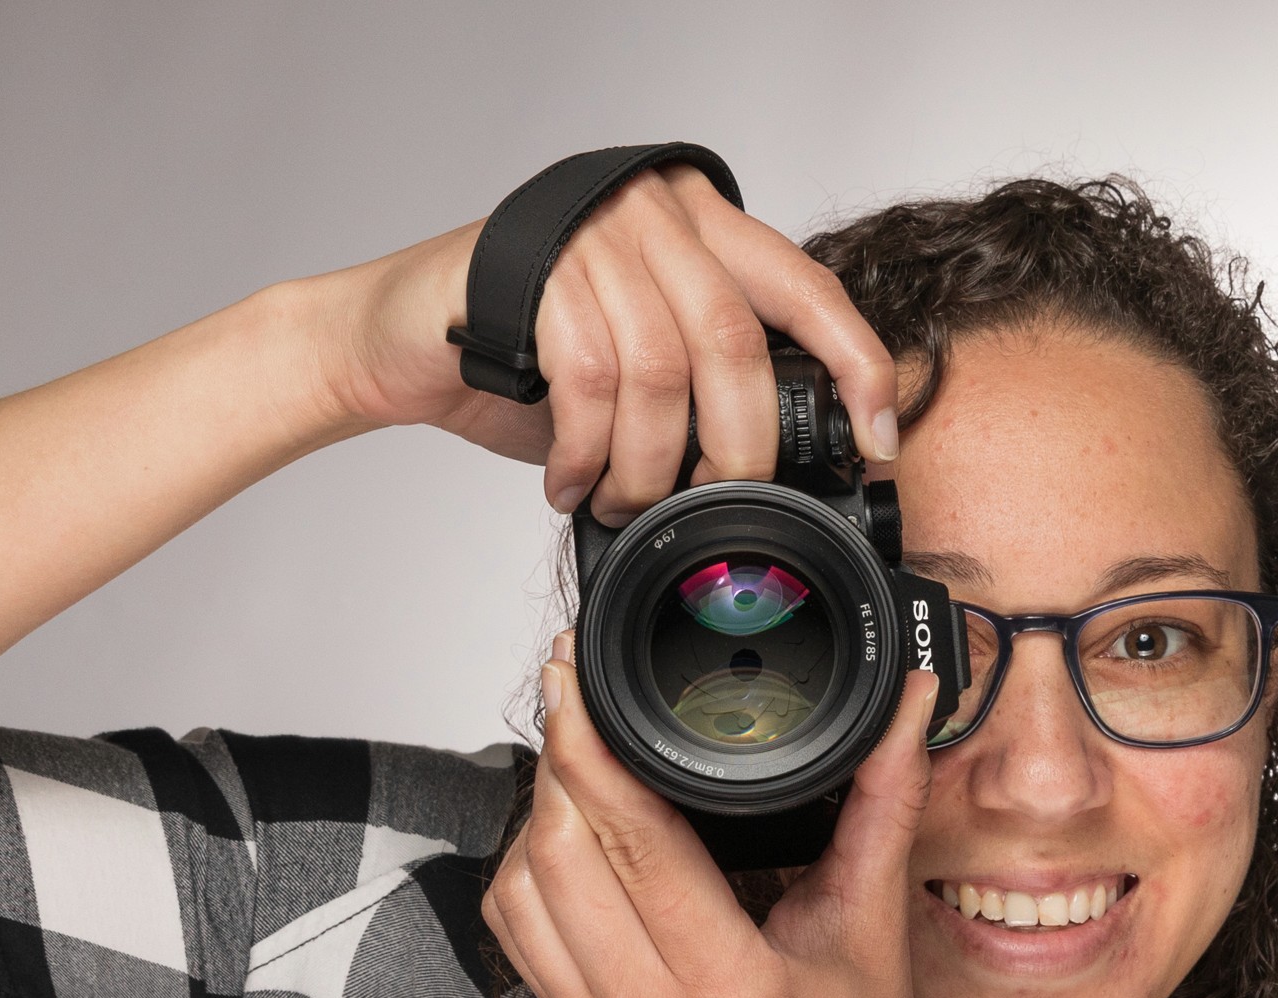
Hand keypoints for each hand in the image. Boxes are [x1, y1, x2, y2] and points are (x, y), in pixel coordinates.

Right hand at [317, 167, 898, 520]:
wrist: (400, 337)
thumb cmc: (517, 355)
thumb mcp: (633, 369)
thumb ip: (699, 389)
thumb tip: (768, 469)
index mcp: (701, 226)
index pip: (806, 287)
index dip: (855, 365)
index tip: (877, 440)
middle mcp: (656, 214)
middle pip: (734, 342)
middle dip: (733, 448)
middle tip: (708, 504)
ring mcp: (596, 233)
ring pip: (660, 372)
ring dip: (646, 466)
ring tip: (621, 503)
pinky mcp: (536, 270)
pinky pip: (591, 382)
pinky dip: (589, 456)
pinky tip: (573, 486)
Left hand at [483, 643, 943, 997]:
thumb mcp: (874, 924)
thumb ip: (884, 804)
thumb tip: (905, 704)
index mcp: (731, 988)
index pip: (636, 848)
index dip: (594, 754)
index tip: (577, 683)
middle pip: (561, 861)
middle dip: (557, 763)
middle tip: (571, 697)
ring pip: (522, 896)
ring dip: (536, 818)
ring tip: (574, 763)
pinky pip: (518, 937)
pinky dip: (525, 873)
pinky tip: (562, 834)